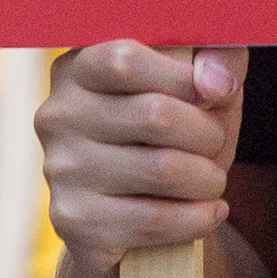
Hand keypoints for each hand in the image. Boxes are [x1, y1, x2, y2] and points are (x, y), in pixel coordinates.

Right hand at [37, 41, 241, 264]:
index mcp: (79, 67)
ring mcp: (60, 170)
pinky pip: (155, 220)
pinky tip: (210, 212)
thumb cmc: (173, 134)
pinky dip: (198, 218)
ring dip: (209, 179)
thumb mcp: (199, 85)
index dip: (183, 78)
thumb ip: (217, 57)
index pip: (126, 60)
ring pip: (162, 170)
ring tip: (213, 180)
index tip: (216, 94)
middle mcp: (58, 115)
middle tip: (218, 144)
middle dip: (209, 134)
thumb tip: (215, 83)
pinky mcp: (74, 220)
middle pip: (155, 115)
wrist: (135, 214)